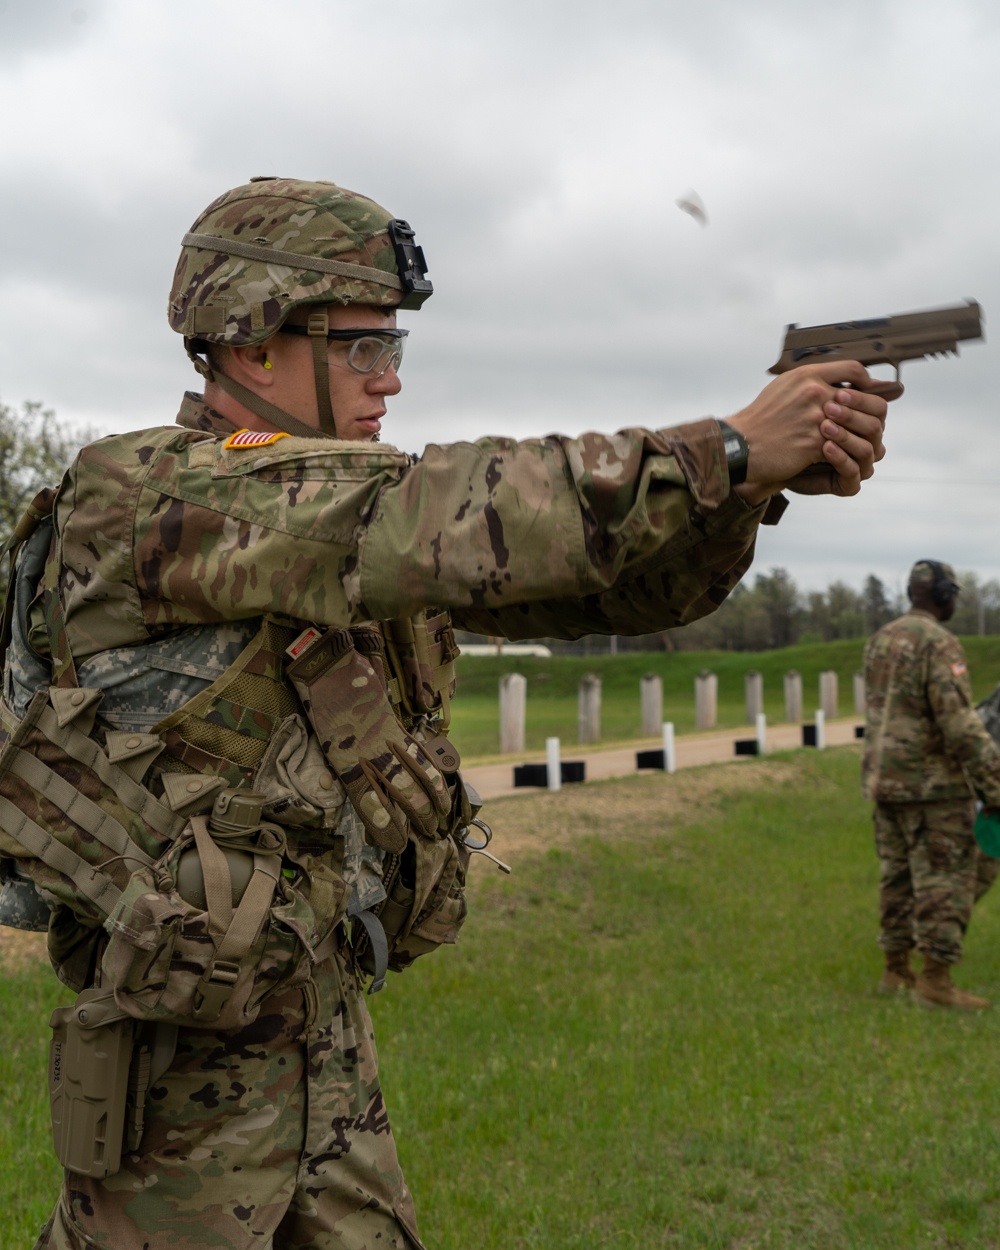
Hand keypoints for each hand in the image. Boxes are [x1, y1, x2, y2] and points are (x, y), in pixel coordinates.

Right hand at [724, 361, 899, 504]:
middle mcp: (814, 392)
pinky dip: (843, 452)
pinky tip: (839, 454)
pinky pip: (841, 446)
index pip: (853, 369)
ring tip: (857, 439)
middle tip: (870, 420)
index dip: (866, 381)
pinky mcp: (814, 442)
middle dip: (869, 411)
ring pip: (855, 424)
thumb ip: (809, 381)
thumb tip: (833, 382)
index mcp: (807, 375)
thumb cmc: (760, 419)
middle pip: (862, 398)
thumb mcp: (783, 387)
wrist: (741, 446)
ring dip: (859, 434)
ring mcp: (815, 418)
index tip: (868, 390)